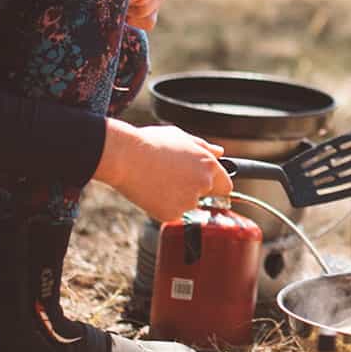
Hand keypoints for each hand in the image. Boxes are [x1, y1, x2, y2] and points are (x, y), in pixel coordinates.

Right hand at [95, 118, 229, 221]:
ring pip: (187, 204)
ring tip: (158, 180)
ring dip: (177, 197)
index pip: (225, 186)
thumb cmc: (150, 143)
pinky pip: (172, 213)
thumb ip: (203, 147)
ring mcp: (188, 201)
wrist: (125, 157)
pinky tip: (151, 190)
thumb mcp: (180, 137)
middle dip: (193, 189)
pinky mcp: (171, 214)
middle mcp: (202, 185)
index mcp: (208, 165)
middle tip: (171, 178)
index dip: (215, 185)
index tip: (206, 185)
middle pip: (206, 196)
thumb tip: (219, 152)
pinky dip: (163, 206)